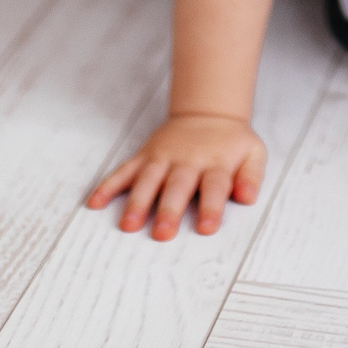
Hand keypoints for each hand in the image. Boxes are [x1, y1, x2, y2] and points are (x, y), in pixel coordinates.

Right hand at [86, 113, 267, 239]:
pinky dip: (108, 186)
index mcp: (216, 163)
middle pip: (177, 186)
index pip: (215, 187)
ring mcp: (162, 158)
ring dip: (137, 202)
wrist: (208, 113)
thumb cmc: (231, 144)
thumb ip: (252, 176)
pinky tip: (94, 203)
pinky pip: (123, 171)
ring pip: (148, 180)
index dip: (211, 207)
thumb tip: (248, 197)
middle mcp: (187, 161)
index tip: (206, 229)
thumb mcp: (253, 153)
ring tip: (128, 225)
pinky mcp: (144, 156)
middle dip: (168, 210)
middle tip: (162, 235)